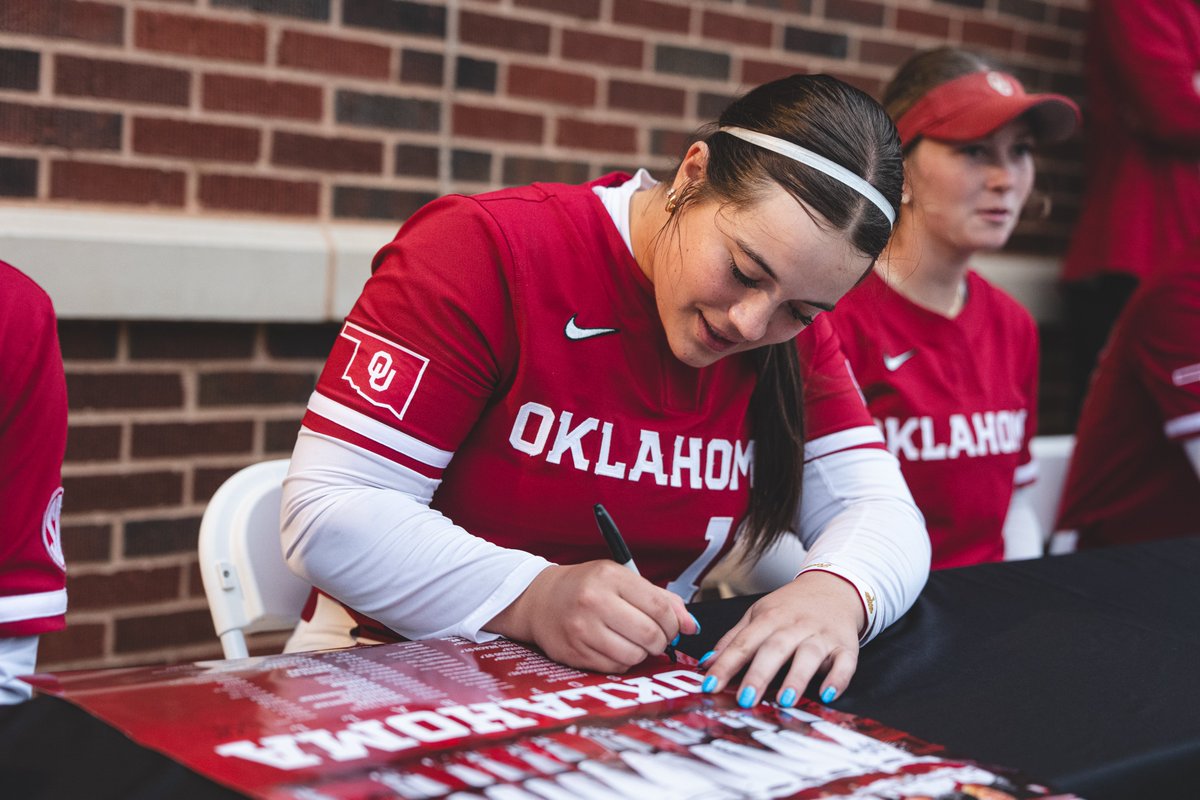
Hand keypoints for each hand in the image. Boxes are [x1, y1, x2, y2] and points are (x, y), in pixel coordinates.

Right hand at [485, 561, 696, 672]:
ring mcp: (582, 629)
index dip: (675, 623)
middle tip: (657, 637)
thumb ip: (659, 599)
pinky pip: (615, 667)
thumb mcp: (621, 579)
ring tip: (635, 641)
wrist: (540, 599)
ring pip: (634, 656)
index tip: (673, 626)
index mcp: (610, 577)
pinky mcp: (574, 653)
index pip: (660, 607)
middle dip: (662, 641)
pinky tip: (616, 647)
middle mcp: (594, 602)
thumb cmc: (587, 587)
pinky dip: (623, 662)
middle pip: (650, 635)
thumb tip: (691, 626)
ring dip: (643, 654)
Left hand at [697, 570, 864, 707]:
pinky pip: (844, 663)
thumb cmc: (791, 607)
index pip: (743, 643)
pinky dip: (837, 679)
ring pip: (809, 655)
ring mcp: (821, 635)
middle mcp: (794, 626)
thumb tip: (705, 663)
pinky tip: (827, 694)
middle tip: (746, 699)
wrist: (834, 588)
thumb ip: (734, 639)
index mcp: (768, 618)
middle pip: (774, 648)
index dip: (725, 664)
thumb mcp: (758, 614)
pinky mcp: (845, 646)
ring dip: (797, 677)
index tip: (710, 685)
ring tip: (785, 700)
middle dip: (759, 674)